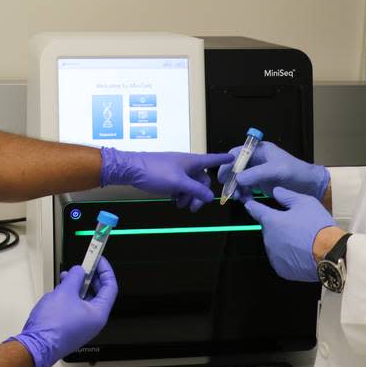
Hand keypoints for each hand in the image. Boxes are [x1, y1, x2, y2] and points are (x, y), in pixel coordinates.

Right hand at [9, 258, 117, 366]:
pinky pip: (75, 307)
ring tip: (67, 276)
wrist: (36, 346)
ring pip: (85, 300)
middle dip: (90, 277)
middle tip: (84, 265)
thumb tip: (79, 271)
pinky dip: (70, 296)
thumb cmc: (52, 325)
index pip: (110, 287)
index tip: (99, 260)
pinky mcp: (71, 328)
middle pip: (98, 293)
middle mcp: (93, 321)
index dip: (105, 271)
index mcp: (98, 314)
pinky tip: (60, 290)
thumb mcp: (65, 292)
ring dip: (77, 285)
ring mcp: (82, 326)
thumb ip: (75, 277)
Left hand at [101, 149, 233, 211]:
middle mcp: (186, 164)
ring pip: (190, 184)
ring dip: (188, 196)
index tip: (234, 158)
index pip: (212, 159)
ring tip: (179, 205)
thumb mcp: (178, 182)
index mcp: (192, 161)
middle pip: (202, 179)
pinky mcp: (167, 175)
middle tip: (193, 208)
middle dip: (200, 193)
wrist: (131, 169)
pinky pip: (180, 185)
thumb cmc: (156, 172)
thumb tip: (210, 196)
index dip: (223, 159)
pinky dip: (180, 193)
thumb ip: (196, 189)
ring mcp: (176, 169)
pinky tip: (173, 200)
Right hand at [218, 141, 328, 202]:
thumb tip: (238, 178)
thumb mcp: (278, 170)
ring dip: (236, 188)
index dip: (227, 163)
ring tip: (238, 198)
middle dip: (230, 179)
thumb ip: (257, 173)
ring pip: (239, 179)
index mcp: (259, 150)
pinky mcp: (260, 184)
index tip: (223, 176)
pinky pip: (246, 188)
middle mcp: (256, 160)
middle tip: (229, 191)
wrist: (311, 186)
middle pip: (235, 167)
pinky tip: (246, 200)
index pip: (237, 153)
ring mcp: (258, 172)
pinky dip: (243, 194)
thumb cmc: (296, 173)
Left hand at [242, 187, 336, 281]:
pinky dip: (287, 256)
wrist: (330, 254)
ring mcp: (273, 256)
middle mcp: (268, 239)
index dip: (253, 206)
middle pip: (268, 229)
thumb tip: (275, 191)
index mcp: (271, 221)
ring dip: (282, 241)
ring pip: (274, 244)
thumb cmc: (317, 226)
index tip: (250, 205)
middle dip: (277, 226)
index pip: (256, 211)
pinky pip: (281, 259)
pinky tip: (300, 253)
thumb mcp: (305, 203)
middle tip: (296, 225)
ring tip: (300, 240)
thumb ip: (287, 196)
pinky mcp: (281, 269)